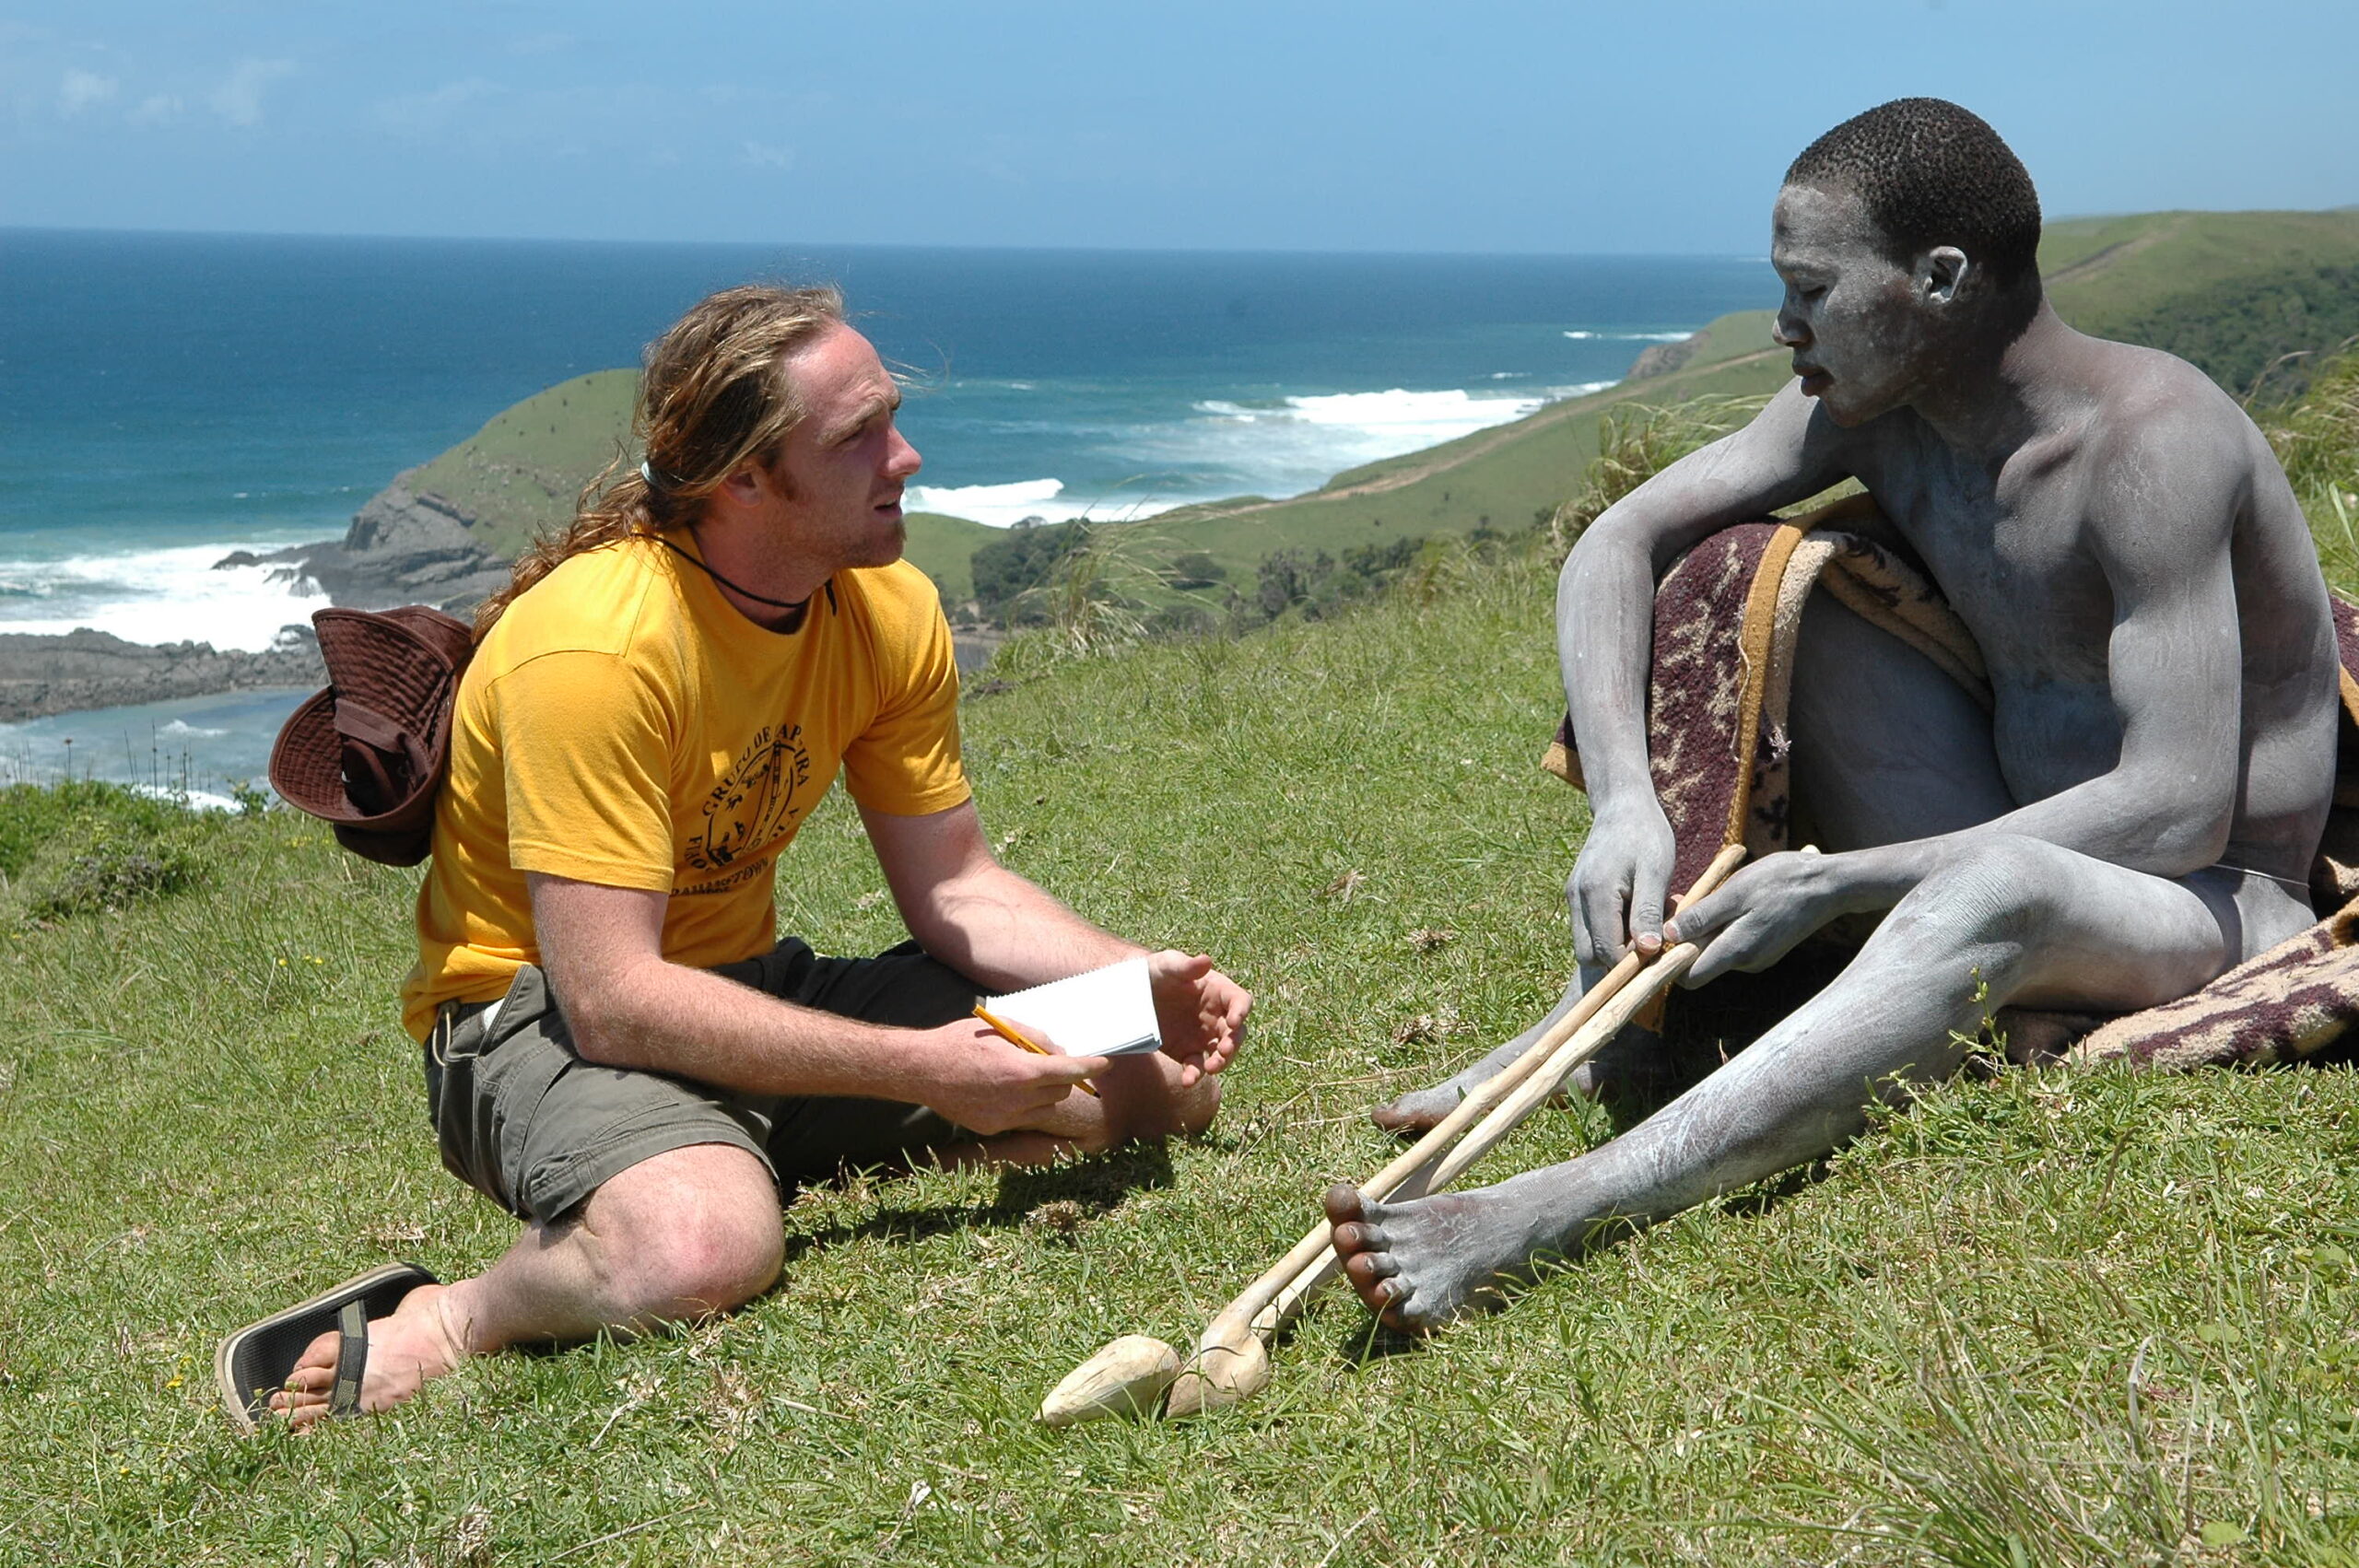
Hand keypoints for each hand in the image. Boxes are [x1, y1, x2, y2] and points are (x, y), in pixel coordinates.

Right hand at [917, 1018, 1109, 1135]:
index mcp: (1021, 1070)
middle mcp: (1017, 1098)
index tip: (1106, 1062)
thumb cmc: (959, 1042)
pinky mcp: (993, 1128)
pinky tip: (1000, 1089)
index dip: (1092, 1066)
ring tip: (1020, 1075)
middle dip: (1064, 1077)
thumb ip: (1035, 1037)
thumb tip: (1058, 1050)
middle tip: (1051, 1063)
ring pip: (1044, 1106)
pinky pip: (1022, 1117)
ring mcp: (1004, 1117)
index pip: (1071, 1070)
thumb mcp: (1001, 1028)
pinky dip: (1022, 1103)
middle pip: (1061, 1090)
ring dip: (1044, 1092)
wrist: (920, 1069)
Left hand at [1146, 950, 1250, 1084]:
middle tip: (1224, 1050)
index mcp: (1218, 991)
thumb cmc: (1155, 971)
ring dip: (1221, 1062)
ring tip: (1210, 1068)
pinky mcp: (1187, 1052)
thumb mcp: (1167, 964)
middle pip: (1236, 1032)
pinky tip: (1187, 1080)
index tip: (1235, 1021)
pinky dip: (1195, 1075)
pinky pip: (1197, 1066)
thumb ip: (1186, 966)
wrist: (1132, 993)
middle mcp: (1217, 1016)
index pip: (1240, 1001)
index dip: (1242, 1011)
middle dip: (1234, 1043)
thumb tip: (1206, 960)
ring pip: (1222, 1054)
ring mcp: (1204, 1036)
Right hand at [1568, 797, 1678, 966]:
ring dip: (1615, 944)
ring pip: (1587, 943)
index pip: (1606, 951)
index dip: (1631, 963)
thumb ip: (1648, 912)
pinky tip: (1635, 910)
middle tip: (1651, 939)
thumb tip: (1647, 950)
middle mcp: (1576, 898)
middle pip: (1588, 955)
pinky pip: (1589, 927)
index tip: (1659, 954)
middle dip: (1619, 958)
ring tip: (1646, 921)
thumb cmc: (1645, 835)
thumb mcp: (1655, 872)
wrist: (1622, 805)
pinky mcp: (1577, 895)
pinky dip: (1611, 930)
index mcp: (1595, 893)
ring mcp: (1573, 897)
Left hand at [1663, 848, 1844, 985]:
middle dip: (1686, 937)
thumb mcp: (1736, 892)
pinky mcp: (1766, 949)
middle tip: (1683, 900)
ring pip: (1716, 949)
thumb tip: (1668, 936)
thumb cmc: (1782, 882)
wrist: (1830, 885)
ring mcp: (1758, 957)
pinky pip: (1734, 942)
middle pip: (1700, 962)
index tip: (1663, 932)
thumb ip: (1702, 917)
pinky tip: (1732, 901)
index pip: (1688, 977)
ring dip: (1706, 927)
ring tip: (1711, 895)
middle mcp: (1746, 963)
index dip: (1669, 960)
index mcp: (1736, 951)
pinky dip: (1725, 925)